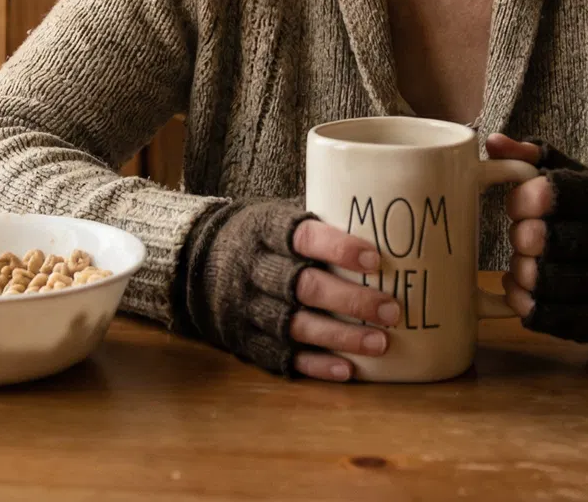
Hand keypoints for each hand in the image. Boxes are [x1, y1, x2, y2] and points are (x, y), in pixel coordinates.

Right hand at [176, 200, 397, 381]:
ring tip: (381, 343)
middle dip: (351, 301)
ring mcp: (247, 308)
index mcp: (265, 230)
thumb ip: (317, 225)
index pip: (304, 237)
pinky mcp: (245, 339)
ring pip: (297, 325)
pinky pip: (282, 356)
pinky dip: (315, 364)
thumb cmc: (259, 238)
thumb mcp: (276, 217)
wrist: (195, 262)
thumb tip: (382, 225)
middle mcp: (254, 269)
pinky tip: (347, 370)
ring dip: (342, 337)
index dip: (339, 248)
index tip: (375, 259)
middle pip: (305, 286)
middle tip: (391, 309)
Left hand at [485, 134, 587, 342]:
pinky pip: (549, 317)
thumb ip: (533, 157)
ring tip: (520, 263)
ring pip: (546, 281)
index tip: (517, 205)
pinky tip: (519, 289)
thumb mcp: (577, 177)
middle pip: (546, 240)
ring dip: (520, 272)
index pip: (554, 193)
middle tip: (521, 235)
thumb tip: (492, 143)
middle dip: (521, 237)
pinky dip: (523, 303)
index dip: (523, 199)